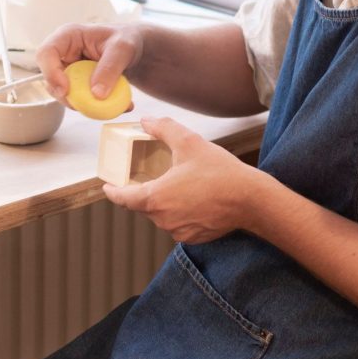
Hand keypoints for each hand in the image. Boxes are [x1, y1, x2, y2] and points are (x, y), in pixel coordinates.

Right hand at [35, 23, 142, 104]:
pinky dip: (94, 105)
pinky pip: (79, 98)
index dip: (50, 72)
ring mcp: (70, 70)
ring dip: (82, 103)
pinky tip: (114, 105)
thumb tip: (96, 94)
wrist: (136, 48)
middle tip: (85, 105)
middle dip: (65, 95)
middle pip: (51, 78)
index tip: (65, 89)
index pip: (46, 53)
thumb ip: (110, 68)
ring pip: (63, 92)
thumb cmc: (127, 39)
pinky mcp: (78, 83)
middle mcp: (64, 53)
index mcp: (68, 36)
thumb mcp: (122, 49)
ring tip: (108, 106)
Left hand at [103, 117, 268, 243]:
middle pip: (143, 205)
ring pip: (162, 215)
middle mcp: (162, 219)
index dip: (113, 192)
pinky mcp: (193, 237)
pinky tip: (196, 199)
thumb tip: (146, 121)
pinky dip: (181, 213)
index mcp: (155, 197)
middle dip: (145, 192)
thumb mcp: (190, 142)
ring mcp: (177, 230)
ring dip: (165, 202)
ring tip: (182, 185)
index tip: (108, 187)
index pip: (123, 198)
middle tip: (155, 176)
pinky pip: (178, 224)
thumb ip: (164, 129)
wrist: (250, 199)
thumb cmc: (219, 172)